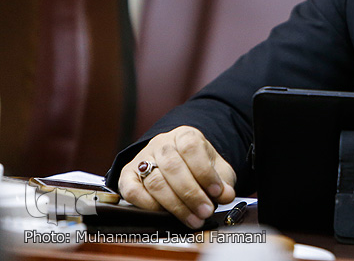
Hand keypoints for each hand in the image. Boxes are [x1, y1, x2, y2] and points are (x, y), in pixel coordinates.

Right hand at [118, 126, 236, 228]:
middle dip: (192, 194)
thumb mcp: (217, 169)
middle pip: (173, 167)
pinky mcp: (127, 176)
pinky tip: (164, 214)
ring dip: (175, 205)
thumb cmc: (198, 166)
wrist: (178, 163)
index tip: (217, 192)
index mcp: (185, 135)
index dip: (205, 172)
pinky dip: (148, 205)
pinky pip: (132, 191)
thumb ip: (223, 181)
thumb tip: (226, 195)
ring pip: (155, 182)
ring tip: (192, 218)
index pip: (191, 148)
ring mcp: (142, 158)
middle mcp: (161, 144)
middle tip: (205, 211)